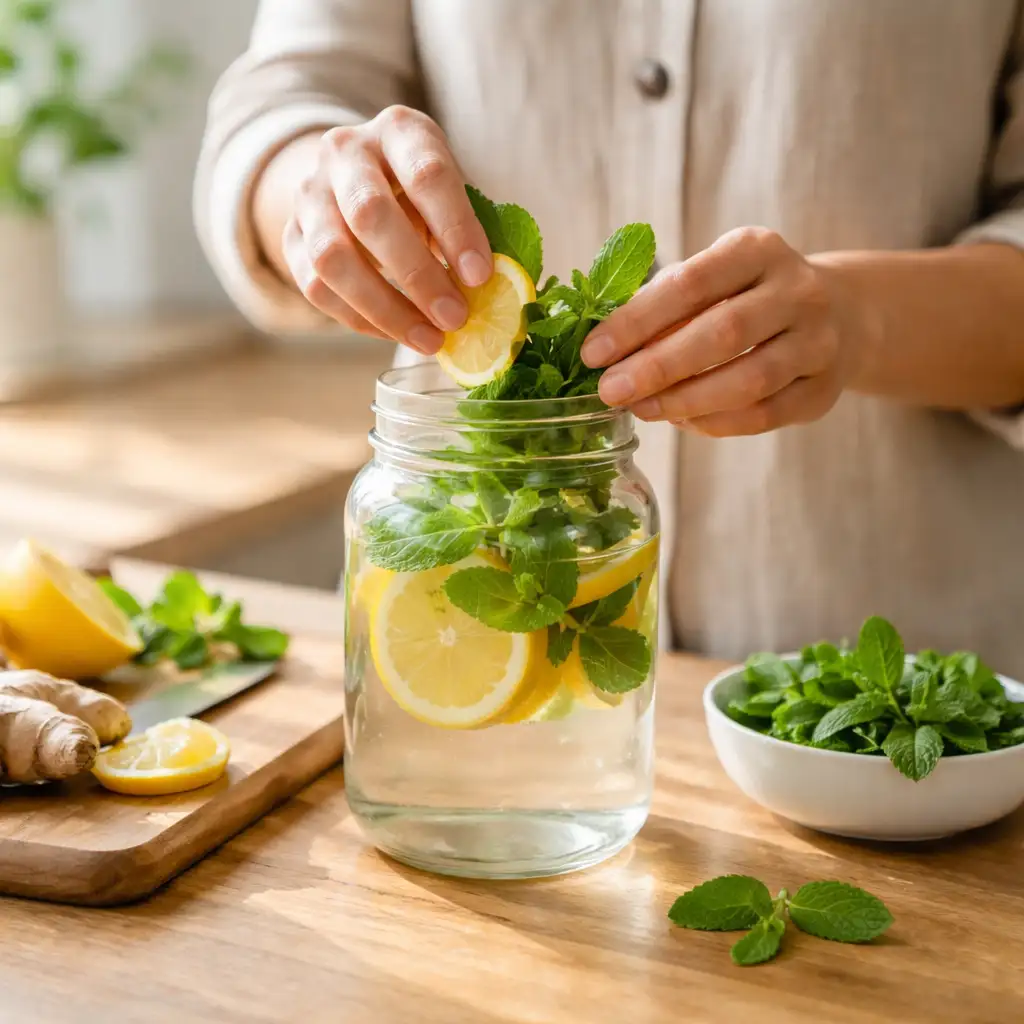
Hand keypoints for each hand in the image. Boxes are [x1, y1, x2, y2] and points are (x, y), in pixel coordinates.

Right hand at [282, 106, 492, 352]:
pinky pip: (316, 287)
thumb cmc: (419, 190)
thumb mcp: (449, 190)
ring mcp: (309, 194)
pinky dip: (361, 319)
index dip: (455, 229)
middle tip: (455, 317)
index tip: (481, 277)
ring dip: (385, 308)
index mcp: (399, 130)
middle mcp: (344, 152)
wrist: (352, 175)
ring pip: (331, 257)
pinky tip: (398, 334)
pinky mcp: (290, 236)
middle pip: (369, 214)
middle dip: (417, 275)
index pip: (426, 174)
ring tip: (430, 339)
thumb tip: (493, 292)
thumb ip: (467, 229)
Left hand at [580, 228, 862, 435]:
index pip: (689, 283)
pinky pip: (764, 415)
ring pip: (748, 380)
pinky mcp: (822, 389)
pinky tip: (682, 421)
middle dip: (657, 367)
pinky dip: (716, 423)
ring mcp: (818, 341)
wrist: (840, 315)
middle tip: (610, 391)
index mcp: (757, 249)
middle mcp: (797, 290)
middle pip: (723, 333)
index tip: (594, 353)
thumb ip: (663, 306)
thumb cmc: (747, 297)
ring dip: (685, 401)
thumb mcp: (711, 279)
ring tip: (642, 409)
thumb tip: (605, 353)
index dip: (636, 321)